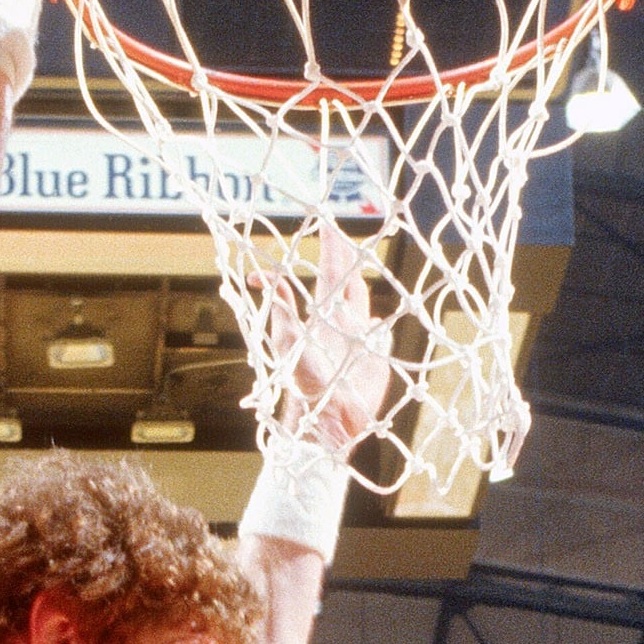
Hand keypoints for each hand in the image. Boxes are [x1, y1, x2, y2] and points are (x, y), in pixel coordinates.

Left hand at [257, 220, 393, 455]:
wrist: (327, 422)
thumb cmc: (304, 385)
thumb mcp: (289, 343)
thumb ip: (283, 309)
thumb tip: (262, 277)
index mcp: (323, 314)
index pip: (330, 271)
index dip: (332, 246)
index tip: (329, 220)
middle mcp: (340, 322)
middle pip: (346, 280)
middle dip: (347, 255)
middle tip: (346, 230)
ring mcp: (357, 339)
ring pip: (361, 302)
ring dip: (362, 282)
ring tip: (363, 263)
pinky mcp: (373, 359)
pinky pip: (379, 334)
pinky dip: (380, 322)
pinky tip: (378, 317)